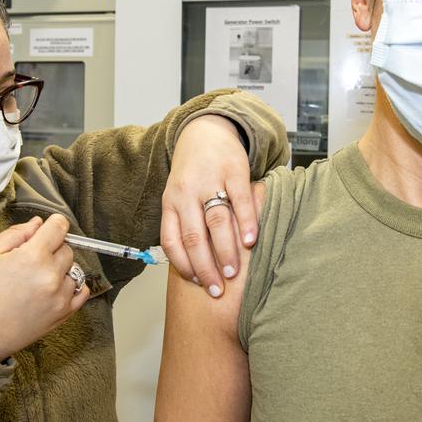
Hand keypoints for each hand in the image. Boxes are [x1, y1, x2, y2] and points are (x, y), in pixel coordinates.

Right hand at [0, 215, 89, 361]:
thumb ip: (16, 233)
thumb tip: (38, 224)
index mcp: (33, 256)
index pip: (59, 227)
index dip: (53, 223)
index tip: (49, 227)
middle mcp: (52, 275)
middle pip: (67, 248)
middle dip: (52, 248)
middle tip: (30, 259)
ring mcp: (60, 296)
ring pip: (73, 269)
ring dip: (60, 268)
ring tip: (36, 278)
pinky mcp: (64, 314)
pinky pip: (82, 291)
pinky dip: (72, 285)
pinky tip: (54, 287)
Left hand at [161, 114, 257, 297]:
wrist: (205, 132)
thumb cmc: (192, 173)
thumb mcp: (178, 197)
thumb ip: (183, 225)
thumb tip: (193, 268)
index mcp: (170, 203)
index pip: (172, 241)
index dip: (184, 266)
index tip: (198, 284)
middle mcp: (186, 193)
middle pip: (194, 237)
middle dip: (206, 267)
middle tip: (218, 290)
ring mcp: (210, 181)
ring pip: (216, 222)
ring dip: (225, 251)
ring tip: (234, 273)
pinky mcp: (233, 171)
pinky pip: (240, 200)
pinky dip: (246, 223)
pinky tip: (251, 241)